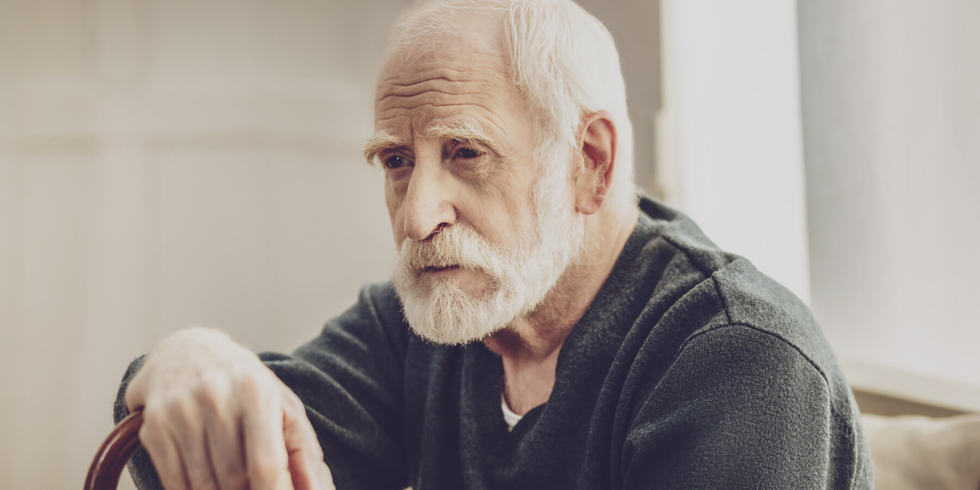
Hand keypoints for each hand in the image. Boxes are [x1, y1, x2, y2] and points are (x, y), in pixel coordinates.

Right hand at [125, 327, 335, 489]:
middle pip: (234, 480)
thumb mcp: (282, 407)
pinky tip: (205, 476)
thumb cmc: (246, 387)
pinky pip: (175, 483)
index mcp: (255, 391)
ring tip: (231, 478)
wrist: (187, 351)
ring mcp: (180, 411)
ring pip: (204, 486)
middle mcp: (216, 397)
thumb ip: (303, 450)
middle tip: (250, 482)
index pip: (265, 466)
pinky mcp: (154, 426)